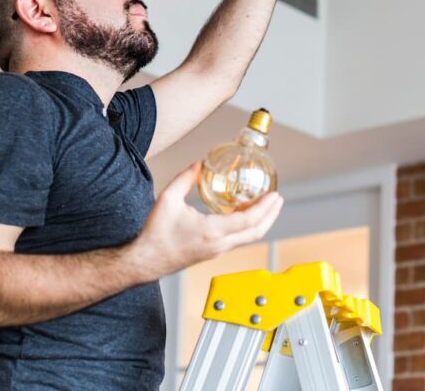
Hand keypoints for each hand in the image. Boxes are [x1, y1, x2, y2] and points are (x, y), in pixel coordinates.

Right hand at [131, 162, 283, 279]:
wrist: (146, 261)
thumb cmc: (156, 234)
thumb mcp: (168, 199)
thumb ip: (185, 179)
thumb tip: (199, 164)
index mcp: (211, 232)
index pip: (248, 221)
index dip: (265, 208)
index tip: (274, 196)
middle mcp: (219, 245)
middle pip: (256, 233)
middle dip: (271, 216)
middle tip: (278, 200)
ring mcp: (217, 251)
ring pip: (248, 238)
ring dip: (260, 222)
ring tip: (266, 205)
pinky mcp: (213, 253)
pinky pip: (237, 240)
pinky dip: (247, 227)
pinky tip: (244, 214)